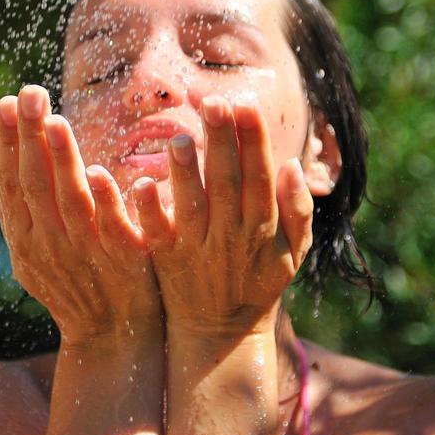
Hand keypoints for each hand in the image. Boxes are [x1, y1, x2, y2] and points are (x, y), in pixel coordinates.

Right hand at [0, 85, 163, 346]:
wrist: (113, 339)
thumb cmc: (76, 281)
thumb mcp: (36, 248)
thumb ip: (17, 206)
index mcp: (26, 237)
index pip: (11, 182)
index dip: (7, 142)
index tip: (5, 101)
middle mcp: (47, 246)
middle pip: (34, 184)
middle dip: (28, 137)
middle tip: (28, 93)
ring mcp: (84, 255)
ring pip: (68, 201)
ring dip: (61, 160)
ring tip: (56, 120)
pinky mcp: (122, 262)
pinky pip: (110, 228)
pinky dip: (104, 200)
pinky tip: (98, 171)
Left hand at [131, 95, 312, 336]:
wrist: (221, 333)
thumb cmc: (258, 282)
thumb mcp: (292, 252)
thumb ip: (296, 210)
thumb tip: (292, 165)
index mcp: (263, 226)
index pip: (259, 174)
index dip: (253, 139)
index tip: (245, 102)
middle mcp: (231, 235)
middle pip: (227, 182)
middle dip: (222, 141)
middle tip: (214, 101)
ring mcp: (198, 248)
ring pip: (193, 206)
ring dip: (187, 173)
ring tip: (181, 138)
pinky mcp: (167, 260)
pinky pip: (157, 234)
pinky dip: (149, 211)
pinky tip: (139, 185)